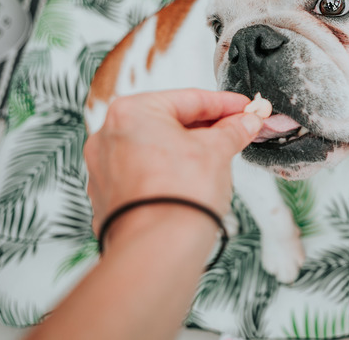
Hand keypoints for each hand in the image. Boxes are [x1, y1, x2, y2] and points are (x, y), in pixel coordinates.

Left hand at [83, 89, 262, 244]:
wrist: (160, 249)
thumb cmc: (180, 196)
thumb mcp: (217, 151)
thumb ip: (232, 130)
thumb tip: (244, 122)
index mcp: (131, 112)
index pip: (189, 99)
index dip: (225, 104)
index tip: (244, 109)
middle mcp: (108, 136)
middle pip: (168, 123)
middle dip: (205, 128)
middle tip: (236, 132)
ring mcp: (104, 169)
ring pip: (154, 149)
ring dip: (185, 151)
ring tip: (217, 159)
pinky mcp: (108, 197)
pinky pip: (143, 175)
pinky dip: (167, 174)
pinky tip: (190, 182)